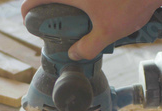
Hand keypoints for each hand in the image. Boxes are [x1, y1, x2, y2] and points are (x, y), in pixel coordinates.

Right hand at [21, 0, 161, 59]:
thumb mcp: (108, 31)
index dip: (29, 13)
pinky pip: (85, 1)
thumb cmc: (131, 1)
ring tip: (80, 22)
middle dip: (52, 12)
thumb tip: (75, 54)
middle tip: (58, 27)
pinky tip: (97, 12)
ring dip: (70, 9)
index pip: (34, 1)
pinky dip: (86, 6)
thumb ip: (88, 46)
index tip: (31, 23)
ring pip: (70, 1)